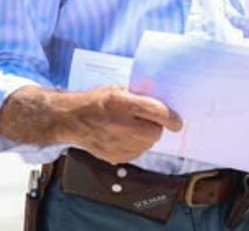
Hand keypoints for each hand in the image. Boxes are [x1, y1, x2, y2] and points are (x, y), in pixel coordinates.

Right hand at [63, 86, 182, 164]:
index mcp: (122, 103)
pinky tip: (124, 137)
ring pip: (147, 144)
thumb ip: (139, 97)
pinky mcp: (115, 157)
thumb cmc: (96, 102)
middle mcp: (120, 124)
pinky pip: (137, 152)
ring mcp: (117, 143)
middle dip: (155, 127)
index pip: (157, 112)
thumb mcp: (118, 90)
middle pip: (155, 132)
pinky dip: (136, 146)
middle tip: (146, 121)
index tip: (177, 122)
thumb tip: (163, 104)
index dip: (171, 118)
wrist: (71, 120)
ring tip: (131, 128)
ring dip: (145, 137)